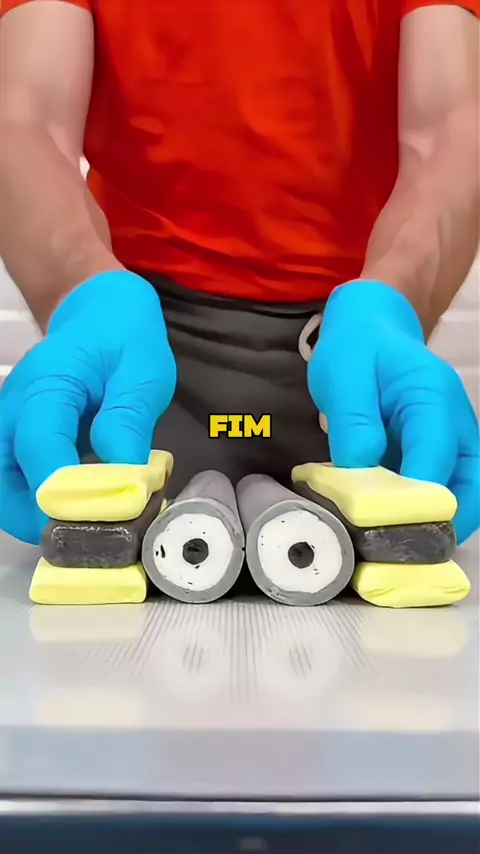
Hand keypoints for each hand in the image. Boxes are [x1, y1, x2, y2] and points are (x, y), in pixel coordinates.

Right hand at [0, 271, 176, 543]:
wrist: (98, 315)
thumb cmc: (122, 341)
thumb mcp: (142, 372)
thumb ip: (129, 422)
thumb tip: (125, 479)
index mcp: (45, 385)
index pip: (41, 446)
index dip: (67, 491)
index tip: (105, 521)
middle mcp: (12, 409)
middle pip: (4, 480)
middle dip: (42, 519)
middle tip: (92, 540)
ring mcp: (7, 427)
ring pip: (2, 490)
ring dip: (35, 519)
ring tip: (86, 533)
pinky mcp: (14, 442)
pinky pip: (12, 484)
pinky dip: (36, 508)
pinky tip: (75, 515)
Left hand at [308, 280, 479, 543]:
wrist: (371, 329)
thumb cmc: (358, 350)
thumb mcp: (344, 377)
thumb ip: (354, 425)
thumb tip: (360, 476)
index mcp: (433, 398)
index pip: (435, 458)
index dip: (414, 500)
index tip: (385, 532)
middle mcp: (455, 424)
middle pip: (468, 487)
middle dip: (439, 525)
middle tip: (400, 559)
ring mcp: (452, 442)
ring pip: (463, 496)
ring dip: (436, 527)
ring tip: (398, 556)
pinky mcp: (439, 455)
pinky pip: (444, 492)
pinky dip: (426, 516)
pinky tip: (394, 535)